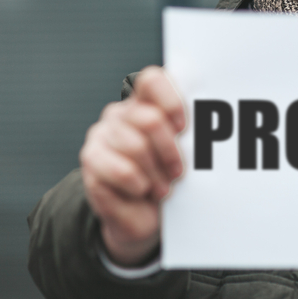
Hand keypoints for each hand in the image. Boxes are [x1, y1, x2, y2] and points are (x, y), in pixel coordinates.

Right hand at [80, 66, 185, 265]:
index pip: (152, 81)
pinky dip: (139, 185)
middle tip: (179, 173)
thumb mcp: (184, 154)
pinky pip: (122, 170)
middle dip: (171, 151)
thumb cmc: (168, 179)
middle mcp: (120, 114)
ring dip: (157, 174)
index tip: (184, 128)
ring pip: (137, 147)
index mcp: (145, 103)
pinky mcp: (90, 160)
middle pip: (150, 119)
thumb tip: (207, 127)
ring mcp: (101, 135)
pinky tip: (142, 191)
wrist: (143, 218)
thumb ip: (189, 134)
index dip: (171, 102)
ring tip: (163, 189)